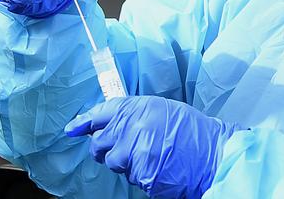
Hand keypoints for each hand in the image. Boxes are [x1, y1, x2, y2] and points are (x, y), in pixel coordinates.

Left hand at [65, 96, 239, 198]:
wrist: (211, 153)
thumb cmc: (191, 131)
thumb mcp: (162, 111)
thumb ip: (135, 114)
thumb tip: (110, 124)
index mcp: (138, 107)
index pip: (102, 113)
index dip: (85, 122)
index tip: (73, 129)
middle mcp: (132, 127)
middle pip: (99, 141)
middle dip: (105, 147)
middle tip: (121, 147)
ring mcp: (133, 151)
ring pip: (112, 162)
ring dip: (124, 162)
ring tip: (149, 156)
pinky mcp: (139, 173)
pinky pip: (128, 176)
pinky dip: (138, 173)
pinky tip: (156, 166)